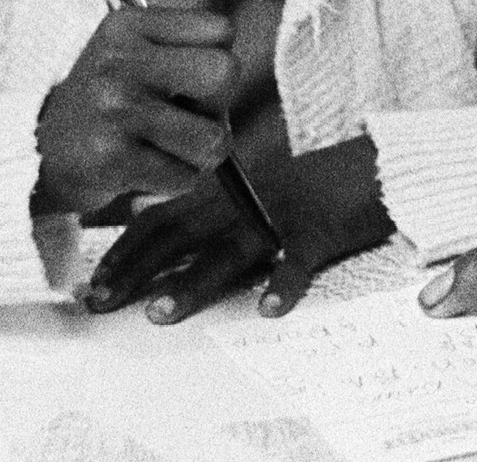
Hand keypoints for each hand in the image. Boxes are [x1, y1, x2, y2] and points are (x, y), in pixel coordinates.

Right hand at [33, 6, 237, 216]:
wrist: (35, 157)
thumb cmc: (103, 106)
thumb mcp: (130, 55)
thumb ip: (182, 51)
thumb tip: (234, 77)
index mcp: (128, 24)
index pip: (221, 29)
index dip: (218, 60)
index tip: (187, 80)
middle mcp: (120, 59)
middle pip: (226, 74)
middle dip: (217, 106)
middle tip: (184, 118)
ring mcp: (115, 108)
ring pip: (214, 138)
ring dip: (196, 155)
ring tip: (161, 148)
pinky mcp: (111, 157)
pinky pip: (185, 177)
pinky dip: (172, 182)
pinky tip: (141, 170)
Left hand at [85, 104, 393, 323]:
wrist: (381, 163)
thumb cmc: (320, 186)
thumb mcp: (259, 191)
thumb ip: (216, 208)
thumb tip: (158, 225)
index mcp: (230, 194)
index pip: (164, 215)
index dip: (125, 247)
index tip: (94, 279)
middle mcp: (248, 202)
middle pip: (182, 232)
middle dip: (136, 268)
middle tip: (100, 299)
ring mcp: (284, 216)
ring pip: (229, 249)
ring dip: (192, 281)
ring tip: (160, 312)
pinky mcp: (322, 230)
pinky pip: (299, 259)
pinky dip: (284, 283)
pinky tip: (268, 307)